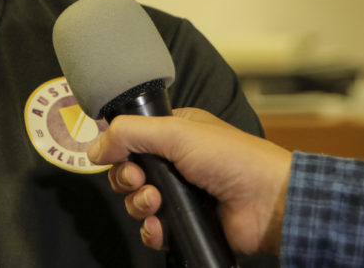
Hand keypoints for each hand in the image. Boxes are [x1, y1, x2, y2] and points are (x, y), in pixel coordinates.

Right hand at [87, 108, 290, 255]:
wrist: (269, 202)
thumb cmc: (233, 159)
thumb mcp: (176, 132)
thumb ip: (129, 134)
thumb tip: (94, 148)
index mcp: (176, 132)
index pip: (131, 139)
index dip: (121, 150)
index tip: (124, 158)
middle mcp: (176, 162)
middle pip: (129, 172)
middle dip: (127, 180)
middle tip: (140, 182)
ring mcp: (181, 194)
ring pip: (138, 202)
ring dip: (139, 205)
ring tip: (156, 204)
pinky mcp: (187, 223)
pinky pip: (153, 229)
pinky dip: (151, 230)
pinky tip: (160, 227)